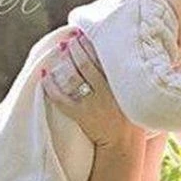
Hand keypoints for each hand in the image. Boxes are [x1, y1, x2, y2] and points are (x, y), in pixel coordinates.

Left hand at [40, 31, 143, 147]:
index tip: (87, 33)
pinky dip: (51, 86)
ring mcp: (92, 103)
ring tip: (61, 48)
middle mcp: (106, 91)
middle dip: (76, 48)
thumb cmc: (132, 121)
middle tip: (70, 38)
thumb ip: (128, 80)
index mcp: (120, 85)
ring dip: (66, 60)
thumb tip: (120, 62)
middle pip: (87, 63)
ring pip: (74, 76)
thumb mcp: (135, 97)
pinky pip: (61, 98)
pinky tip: (45, 74)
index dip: (94, 44)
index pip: (105, 58)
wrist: (124, 146)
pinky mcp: (81, 115)